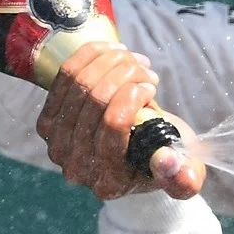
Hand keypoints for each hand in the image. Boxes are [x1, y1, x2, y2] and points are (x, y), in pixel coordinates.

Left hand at [36, 43, 207, 200]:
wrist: (138, 152)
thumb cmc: (164, 157)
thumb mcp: (185, 172)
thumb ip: (184, 178)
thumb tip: (168, 160)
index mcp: (110, 182)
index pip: (112, 127)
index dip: (132, 97)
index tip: (151, 87)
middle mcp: (77, 167)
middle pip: (92, 101)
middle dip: (123, 74)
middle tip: (146, 69)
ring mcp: (57, 144)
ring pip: (78, 84)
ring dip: (109, 62)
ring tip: (133, 60)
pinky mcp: (48, 122)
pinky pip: (64, 77)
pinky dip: (90, 56)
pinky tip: (113, 50)